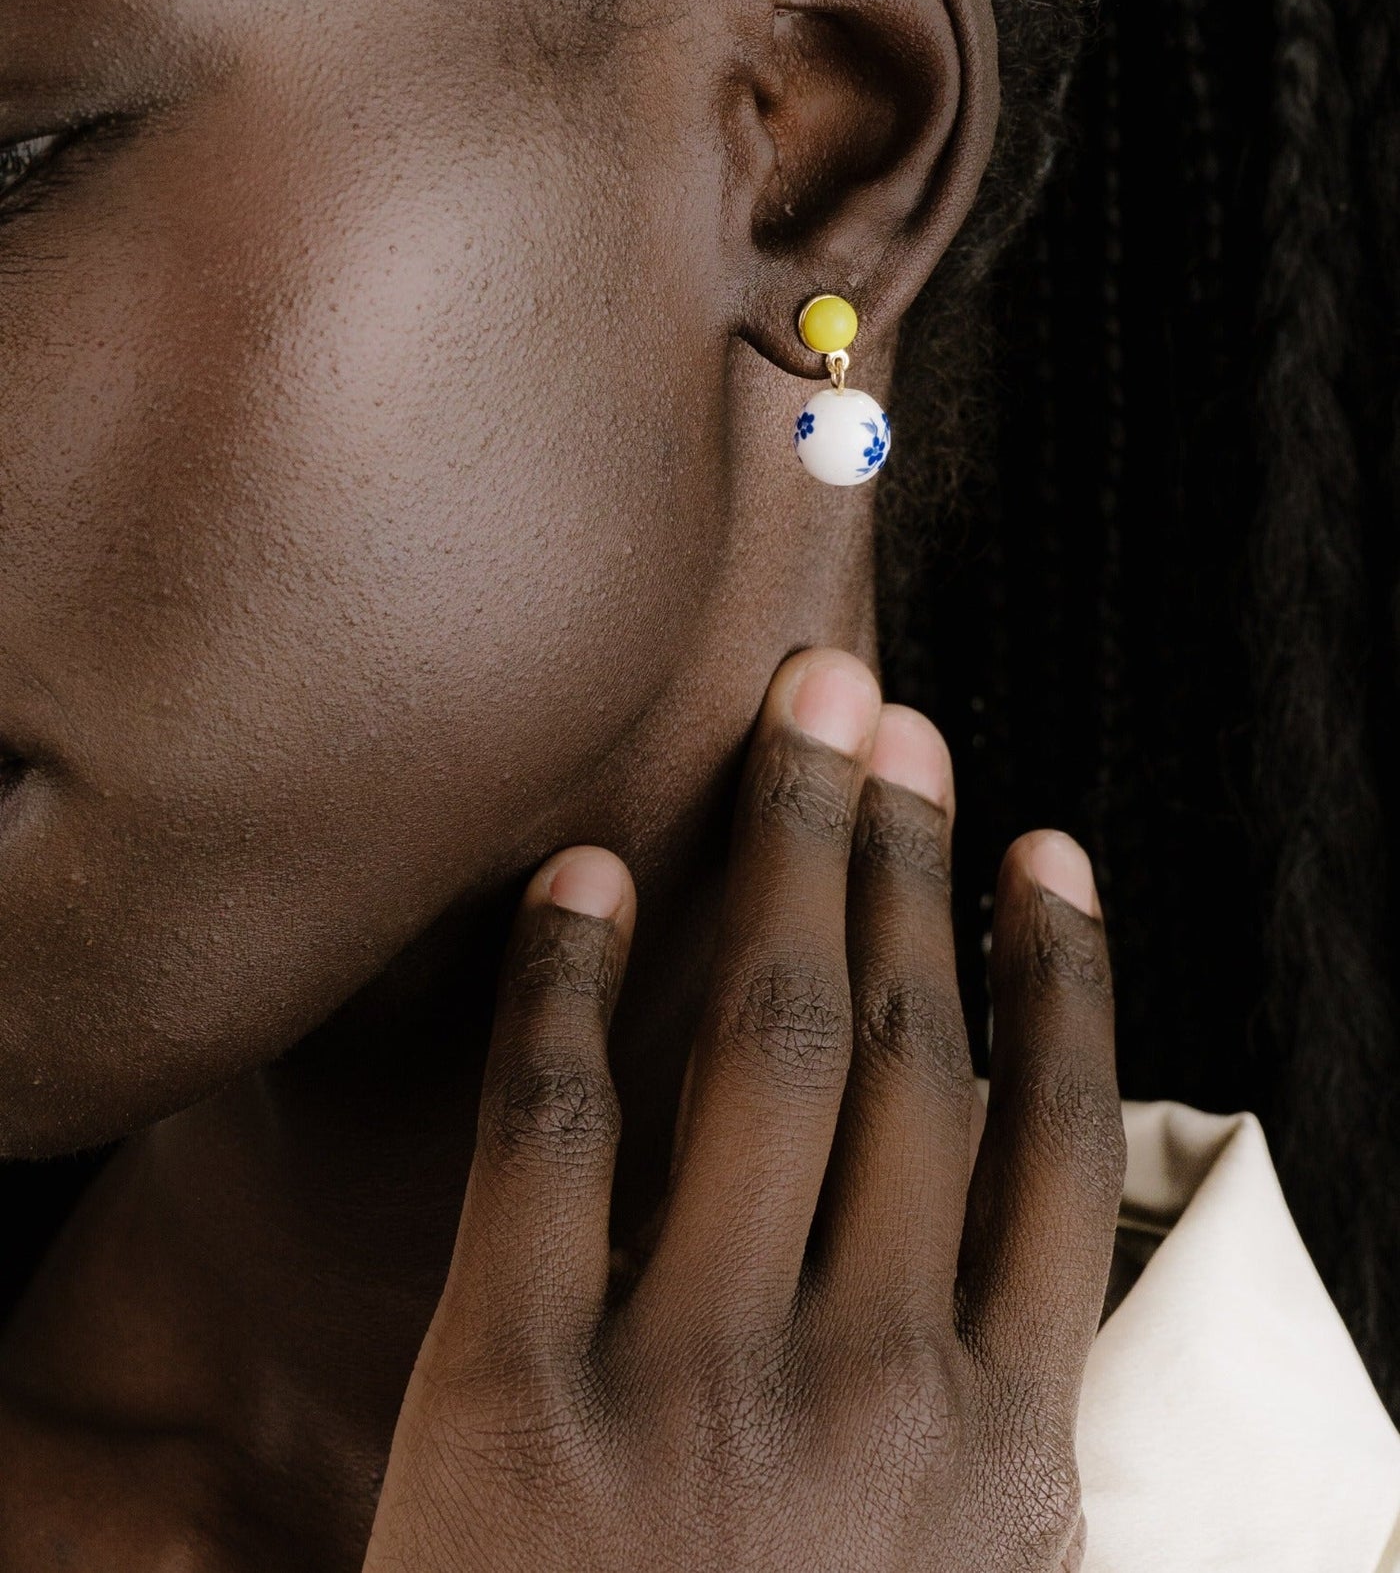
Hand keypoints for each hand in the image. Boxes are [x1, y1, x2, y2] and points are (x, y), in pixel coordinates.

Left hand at [362, 648, 1125, 1572]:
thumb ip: (997, 1415)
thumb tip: (1030, 1213)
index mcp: (1000, 1445)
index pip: (1055, 1144)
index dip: (1055, 970)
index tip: (1035, 842)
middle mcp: (873, 1390)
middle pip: (908, 1049)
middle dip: (900, 852)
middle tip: (886, 710)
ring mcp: (697, 1383)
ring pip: (766, 1046)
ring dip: (785, 859)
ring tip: (795, 732)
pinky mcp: (516, 1395)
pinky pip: (550, 1131)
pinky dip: (563, 979)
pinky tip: (584, 867)